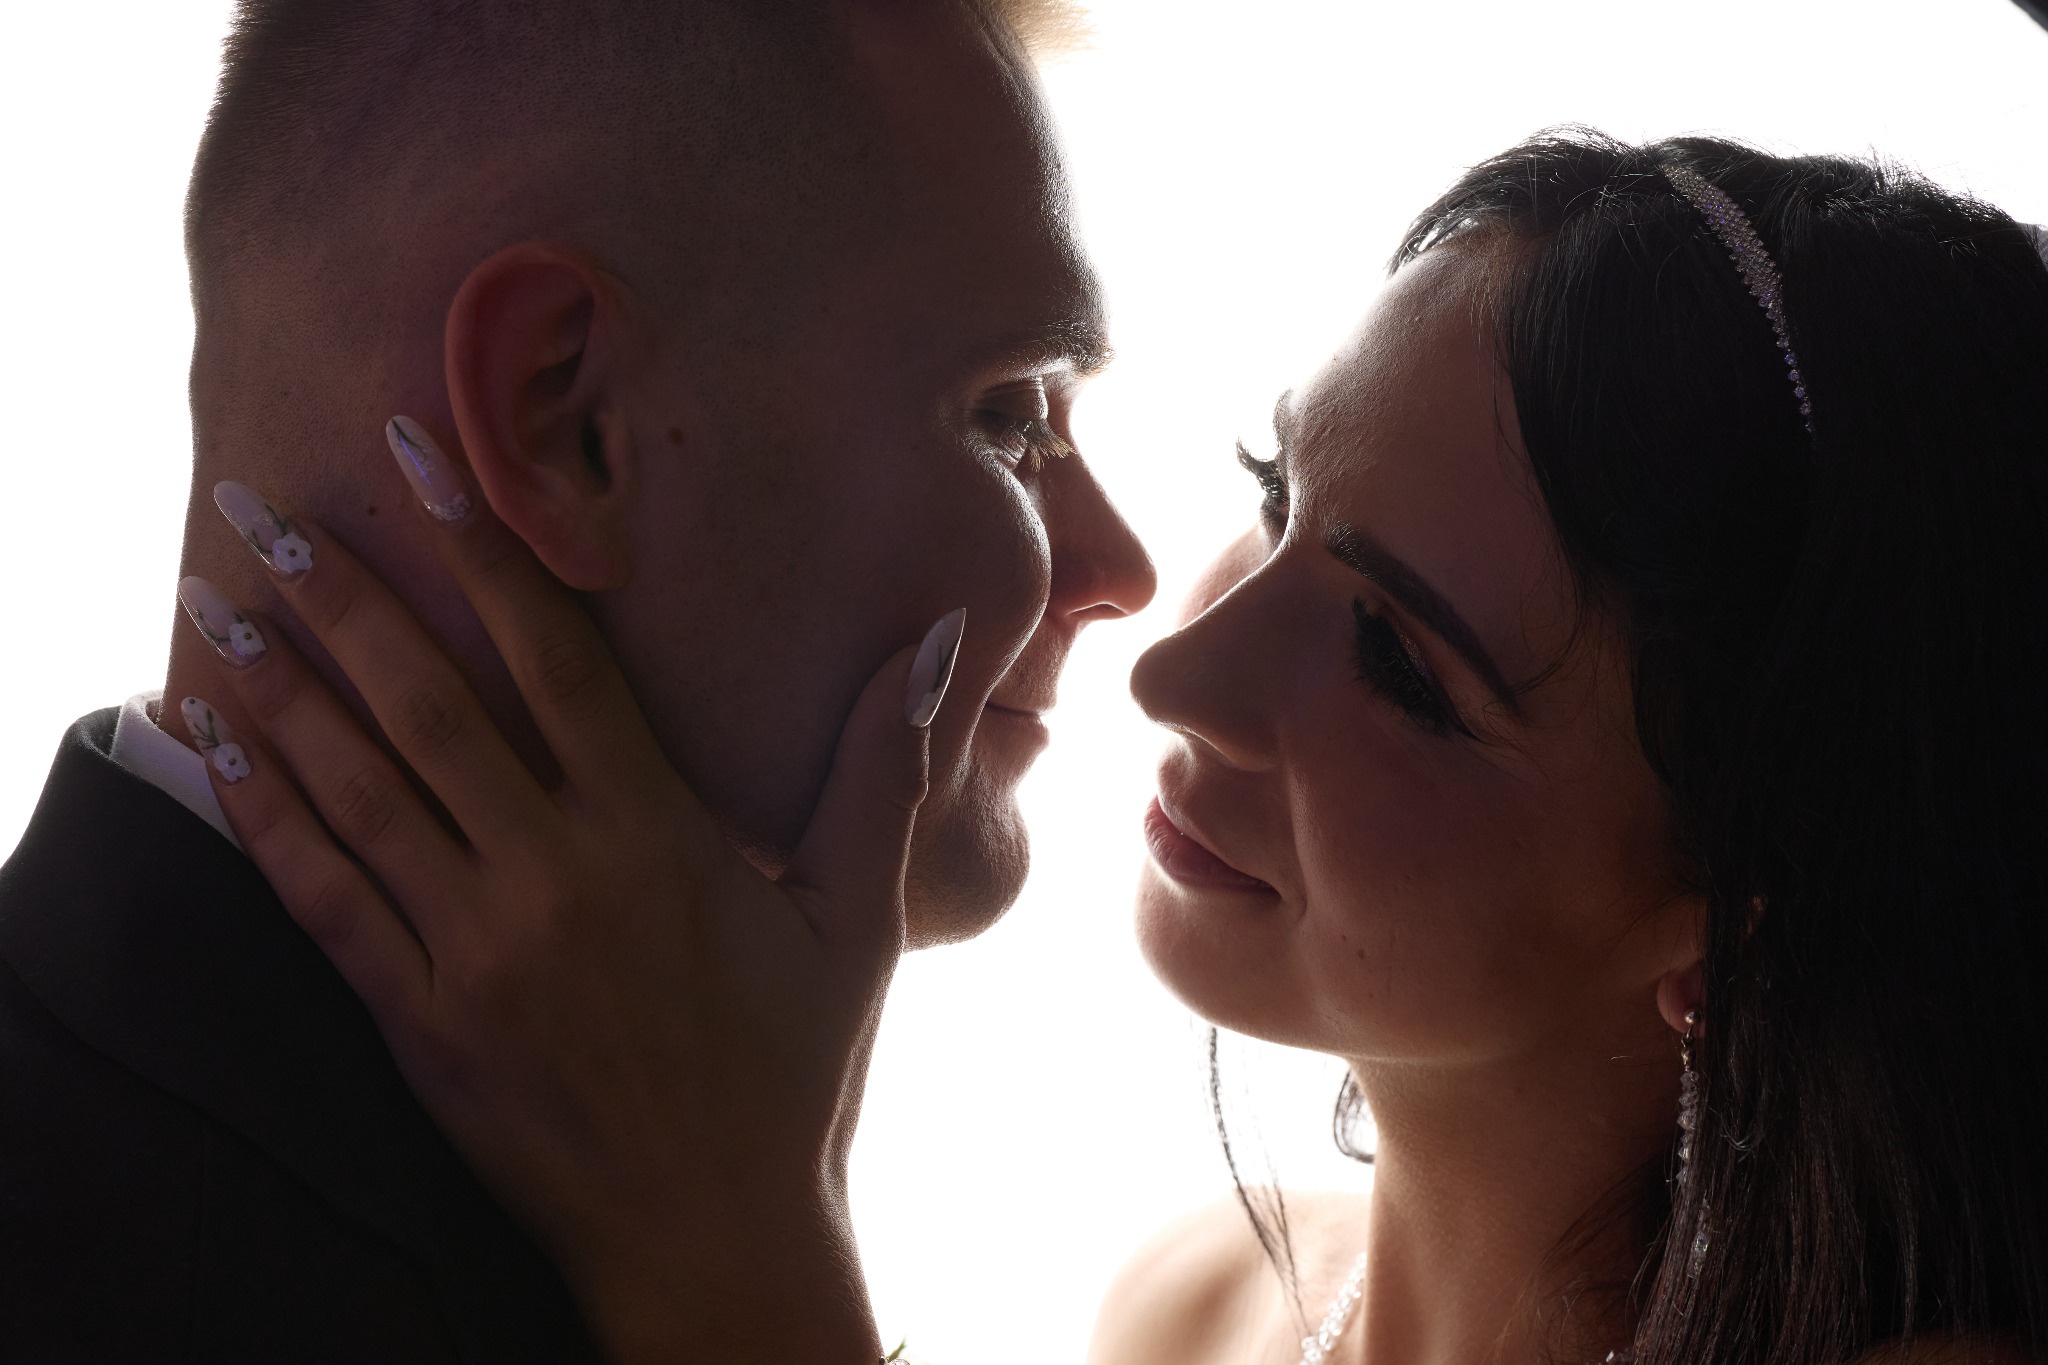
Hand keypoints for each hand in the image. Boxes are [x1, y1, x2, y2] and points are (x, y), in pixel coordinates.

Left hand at [181, 460, 964, 1361]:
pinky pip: (323, 901)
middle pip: (430, 706)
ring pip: (357, 792)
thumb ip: (885, 773)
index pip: (555, 660)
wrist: (716, 1236)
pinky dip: (263, 818)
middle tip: (266, 506)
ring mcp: (474, 953)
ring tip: (213, 602)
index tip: (420, 459)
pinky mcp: (419, 1024)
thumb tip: (934, 647)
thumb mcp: (861, 917)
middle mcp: (553, 879)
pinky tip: (213, 749)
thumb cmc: (798, 1071)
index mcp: (656, 837)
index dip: (485, 550)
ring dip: (279, 689)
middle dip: (343, 596)